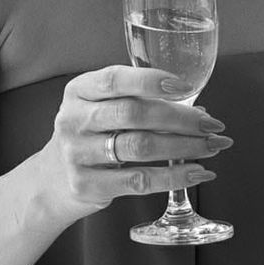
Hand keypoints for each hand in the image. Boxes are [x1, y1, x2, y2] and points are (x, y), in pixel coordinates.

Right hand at [36, 66, 231, 222]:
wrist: (51, 180)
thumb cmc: (89, 136)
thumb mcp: (99, 108)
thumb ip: (136, 101)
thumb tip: (197, 109)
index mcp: (78, 91)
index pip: (115, 79)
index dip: (151, 81)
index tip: (185, 87)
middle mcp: (74, 119)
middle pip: (134, 114)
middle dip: (181, 119)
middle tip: (212, 124)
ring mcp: (77, 154)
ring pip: (140, 147)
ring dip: (184, 147)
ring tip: (212, 147)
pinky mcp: (87, 185)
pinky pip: (139, 181)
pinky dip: (174, 177)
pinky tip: (197, 173)